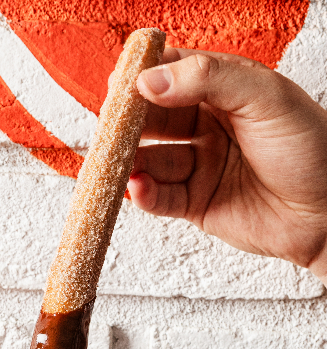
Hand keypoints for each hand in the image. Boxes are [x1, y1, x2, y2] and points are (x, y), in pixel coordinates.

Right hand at [130, 48, 326, 282]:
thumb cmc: (311, 149)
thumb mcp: (265, 97)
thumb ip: (209, 78)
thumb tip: (151, 80)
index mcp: (225, 91)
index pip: (173, 75)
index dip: (144, 77)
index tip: (120, 83)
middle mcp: (207, 127)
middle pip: (153, 119)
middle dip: (129, 123)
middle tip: (110, 126)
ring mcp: (199, 166)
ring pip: (150, 160)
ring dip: (130, 162)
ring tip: (118, 164)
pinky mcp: (194, 204)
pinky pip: (159, 198)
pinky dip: (144, 194)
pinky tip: (138, 187)